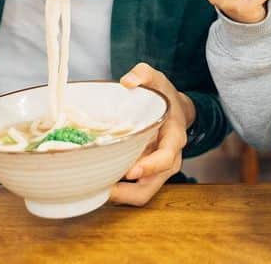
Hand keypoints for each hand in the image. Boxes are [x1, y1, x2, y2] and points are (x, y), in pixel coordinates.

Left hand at [110, 63, 195, 205]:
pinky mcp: (146, 174)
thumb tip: (127, 81)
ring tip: (95, 190)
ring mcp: (157, 170)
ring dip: (120, 196)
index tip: (130, 171)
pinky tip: (97, 184)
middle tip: (103, 189)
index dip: (150, 167)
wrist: (175, 111)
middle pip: (151, 187)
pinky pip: (133, 190)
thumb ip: (144, 74)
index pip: (166, 158)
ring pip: (141, 194)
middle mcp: (169, 159)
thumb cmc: (165, 96)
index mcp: (174, 138)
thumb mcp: (157, 79)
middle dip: (128, 193)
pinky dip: (118, 191)